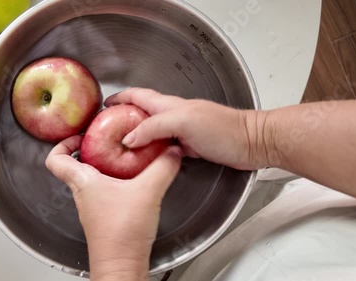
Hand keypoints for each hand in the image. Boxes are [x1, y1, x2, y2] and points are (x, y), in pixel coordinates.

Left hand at [45, 135, 181, 280]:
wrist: (121, 267)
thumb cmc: (122, 233)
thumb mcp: (147, 191)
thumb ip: (162, 167)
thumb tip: (172, 151)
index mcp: (82, 183)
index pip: (55, 159)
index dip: (62, 144)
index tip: (79, 136)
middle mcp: (83, 194)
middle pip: (74, 167)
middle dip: (90, 150)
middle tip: (106, 140)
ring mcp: (93, 207)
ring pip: (91, 180)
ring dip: (104, 166)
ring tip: (124, 157)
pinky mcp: (105, 218)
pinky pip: (105, 192)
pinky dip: (116, 182)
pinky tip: (135, 182)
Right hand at [105, 88, 266, 169]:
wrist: (251, 142)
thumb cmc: (223, 128)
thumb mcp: (183, 122)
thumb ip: (154, 127)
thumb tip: (129, 137)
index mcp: (169, 105)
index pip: (138, 96)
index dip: (120, 98)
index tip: (103, 106)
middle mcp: (173, 115)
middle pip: (142, 113)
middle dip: (123, 117)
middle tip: (108, 129)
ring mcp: (182, 131)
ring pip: (152, 131)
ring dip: (136, 135)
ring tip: (122, 146)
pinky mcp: (189, 146)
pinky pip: (164, 146)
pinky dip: (152, 150)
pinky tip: (147, 159)